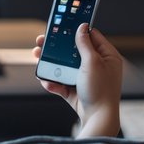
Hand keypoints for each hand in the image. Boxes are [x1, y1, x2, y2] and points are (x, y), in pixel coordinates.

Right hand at [32, 23, 122, 137]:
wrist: (97, 119)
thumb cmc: (100, 90)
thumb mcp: (93, 63)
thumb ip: (85, 44)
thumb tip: (82, 27)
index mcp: (107, 57)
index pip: (91, 37)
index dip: (76, 30)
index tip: (62, 24)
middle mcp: (97, 66)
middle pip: (73, 51)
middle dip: (56, 48)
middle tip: (41, 41)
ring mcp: (85, 78)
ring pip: (64, 66)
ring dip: (50, 63)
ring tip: (37, 58)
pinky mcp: (76, 90)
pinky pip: (61, 82)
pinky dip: (53, 82)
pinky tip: (47, 82)